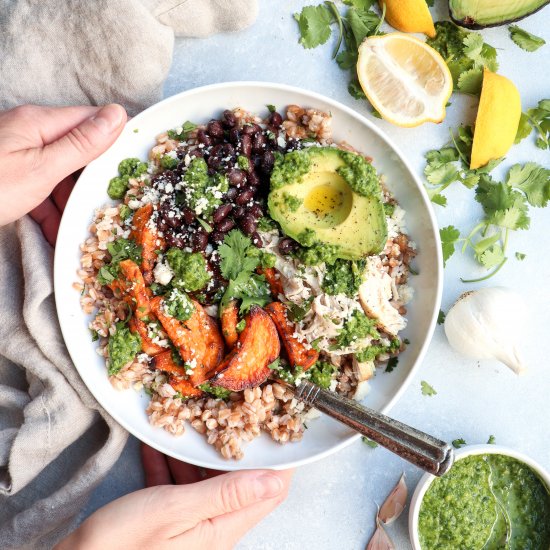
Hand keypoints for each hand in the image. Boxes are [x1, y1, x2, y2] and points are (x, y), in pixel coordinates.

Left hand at [0, 104, 126, 244]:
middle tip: (111, 204)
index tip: (137, 161)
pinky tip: (55, 232)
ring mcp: (18, 155)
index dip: (116, 138)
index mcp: (39, 123)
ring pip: (60, 174)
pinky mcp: (10, 175)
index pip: (92, 120)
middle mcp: (29, 133)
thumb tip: (117, 116)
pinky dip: (49, 210)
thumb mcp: (42, 169)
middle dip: (93, 179)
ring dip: (71, 201)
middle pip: (77, 151)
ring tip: (80, 228)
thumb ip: (82, 143)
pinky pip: (40, 189)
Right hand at [57, 445, 292, 549]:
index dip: (280, 460)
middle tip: (233, 415)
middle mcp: (214, 527)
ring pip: (208, 480)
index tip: (278, 427)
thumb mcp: (177, 510)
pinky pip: (181, 486)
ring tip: (194, 425)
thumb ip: (226, 493)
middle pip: (240, 481)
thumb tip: (274, 480)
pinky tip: (160, 447)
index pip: (270, 491)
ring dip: (201, 455)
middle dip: (238, 448)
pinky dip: (173, 466)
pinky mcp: (170, 521)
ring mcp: (192, 524)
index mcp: (223, 527)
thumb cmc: (124, 543)